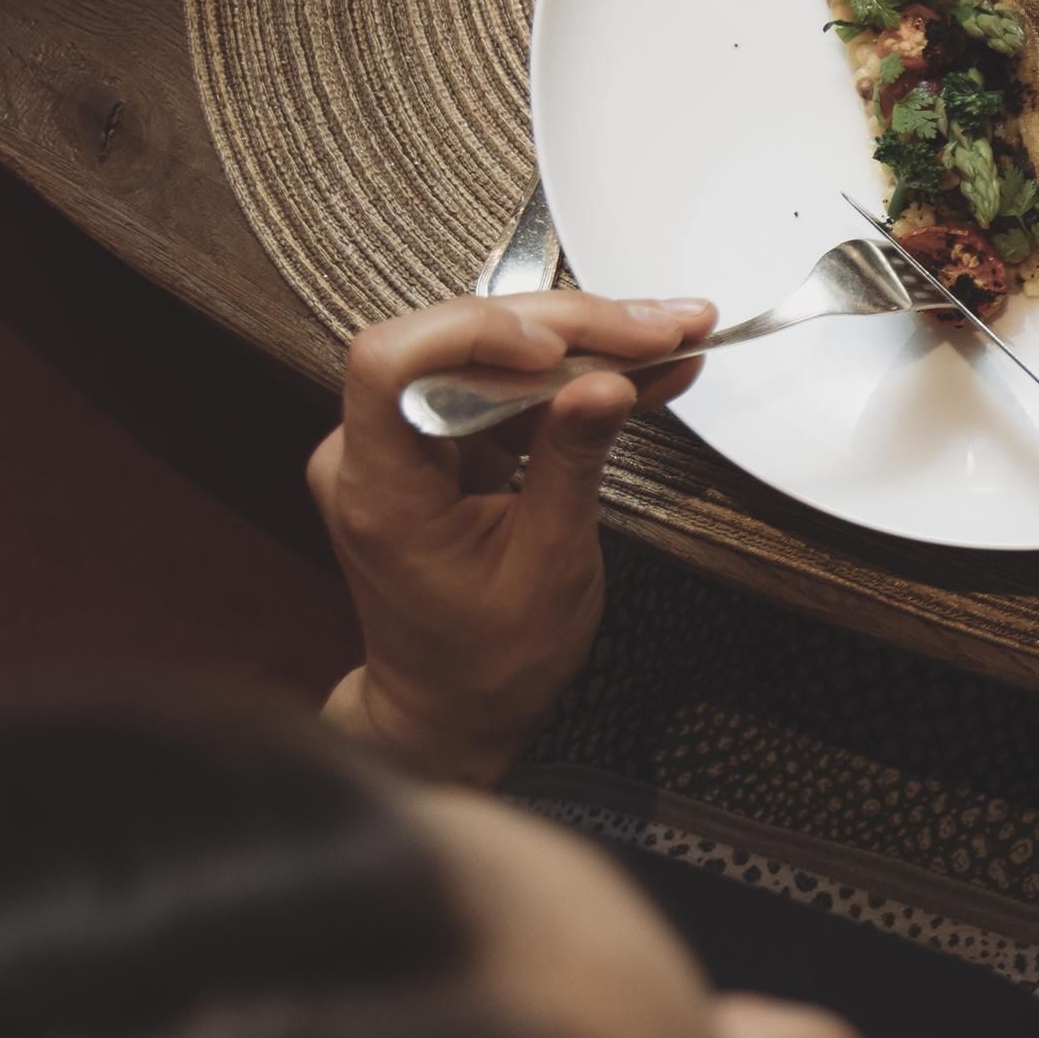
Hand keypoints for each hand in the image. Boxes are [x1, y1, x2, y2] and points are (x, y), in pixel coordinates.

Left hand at [309, 291, 711, 786]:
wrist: (454, 708)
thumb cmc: (491, 659)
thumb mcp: (549, 565)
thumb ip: (572, 462)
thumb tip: (607, 383)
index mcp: (380, 492)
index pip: (392, 363)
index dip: (475, 334)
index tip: (561, 349)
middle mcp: (369, 454)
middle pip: (455, 346)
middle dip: (566, 332)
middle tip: (663, 329)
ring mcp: (400, 445)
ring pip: (486, 358)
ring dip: (582, 346)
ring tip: (669, 339)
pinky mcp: (435, 445)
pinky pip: (500, 389)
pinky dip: (570, 379)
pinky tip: (640, 370)